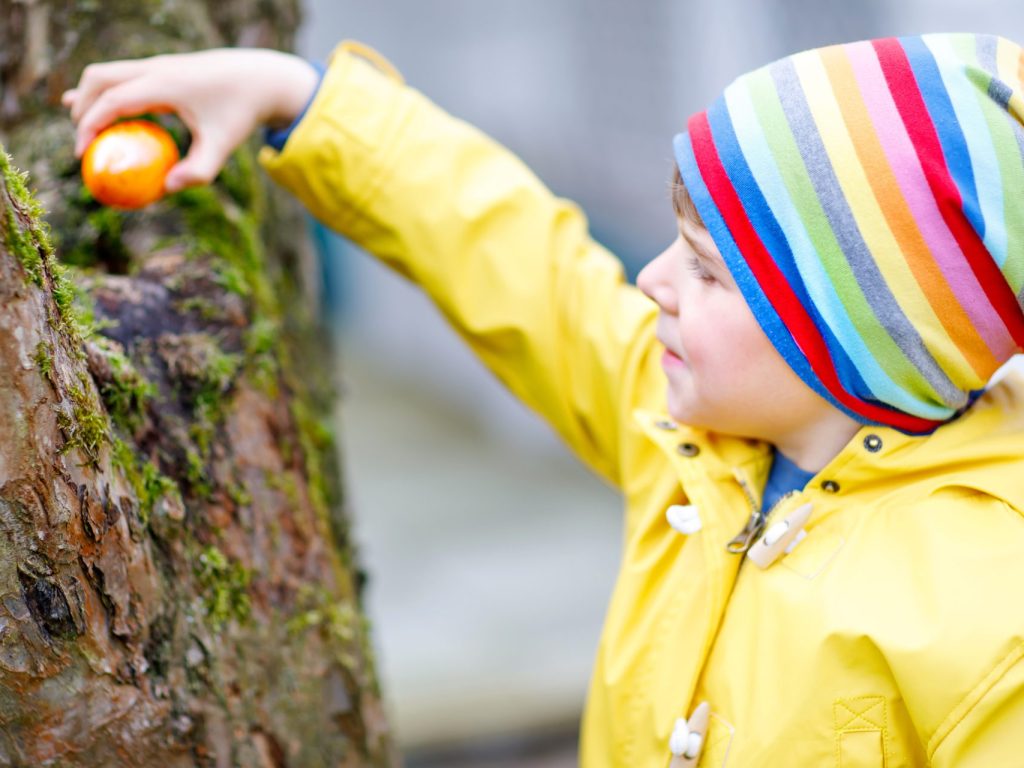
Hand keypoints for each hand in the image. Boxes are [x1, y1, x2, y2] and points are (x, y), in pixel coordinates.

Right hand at [62, 48, 319, 191]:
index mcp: (164, 84)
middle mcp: (155, 68)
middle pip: (98, 78)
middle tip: (82, 144)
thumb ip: (198, 171)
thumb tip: (167, 189)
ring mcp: (157, 63)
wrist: (258, 79)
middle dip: (82, 107)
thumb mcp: (223, 146)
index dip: (90, 125)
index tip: (82, 154)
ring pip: (107, 72)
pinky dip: (109, 94)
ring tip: (85, 130)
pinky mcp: (161, 66)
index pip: (112, 100)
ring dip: (91, 97)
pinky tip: (107, 114)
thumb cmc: (240, 114)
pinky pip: (124, 76)